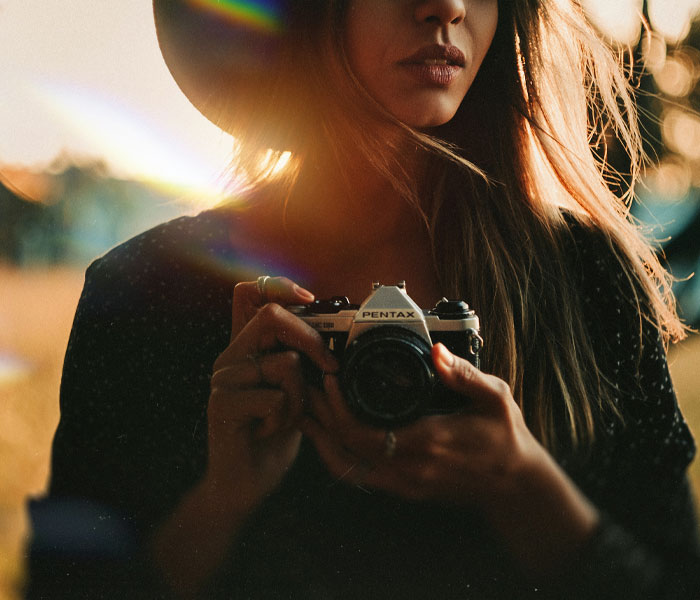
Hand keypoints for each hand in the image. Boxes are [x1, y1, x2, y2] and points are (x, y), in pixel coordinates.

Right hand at [206, 276, 337, 511]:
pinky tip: (271, 431)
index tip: (310, 299)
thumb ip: (299, 358)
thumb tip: (333, 332)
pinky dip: (287, 418)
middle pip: (272, 316)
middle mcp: (231, 355)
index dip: (281, 286)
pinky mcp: (223, 404)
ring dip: (301, 396)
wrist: (246, 481)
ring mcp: (223, 378)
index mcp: (247, 346)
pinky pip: (276, 397)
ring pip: (284, 363)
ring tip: (288, 417)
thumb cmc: (274, 432)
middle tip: (329, 369)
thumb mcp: (293, 389)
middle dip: (312, 341)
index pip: (250, 292)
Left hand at [301, 342, 542, 503]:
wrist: (514, 487)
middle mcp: (409, 467)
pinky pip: (358, 477)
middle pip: (345, 449)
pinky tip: (329, 435)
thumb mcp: (495, 398)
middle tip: (307, 387)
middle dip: (321, 417)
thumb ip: (464, 375)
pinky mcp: (403, 489)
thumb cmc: (505, 439)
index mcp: (427, 441)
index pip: (363, 432)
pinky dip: (337, 456)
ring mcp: (404, 483)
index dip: (337, 407)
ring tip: (307, 411)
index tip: (329, 378)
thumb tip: (437, 352)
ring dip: (321, 440)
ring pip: (345, 469)